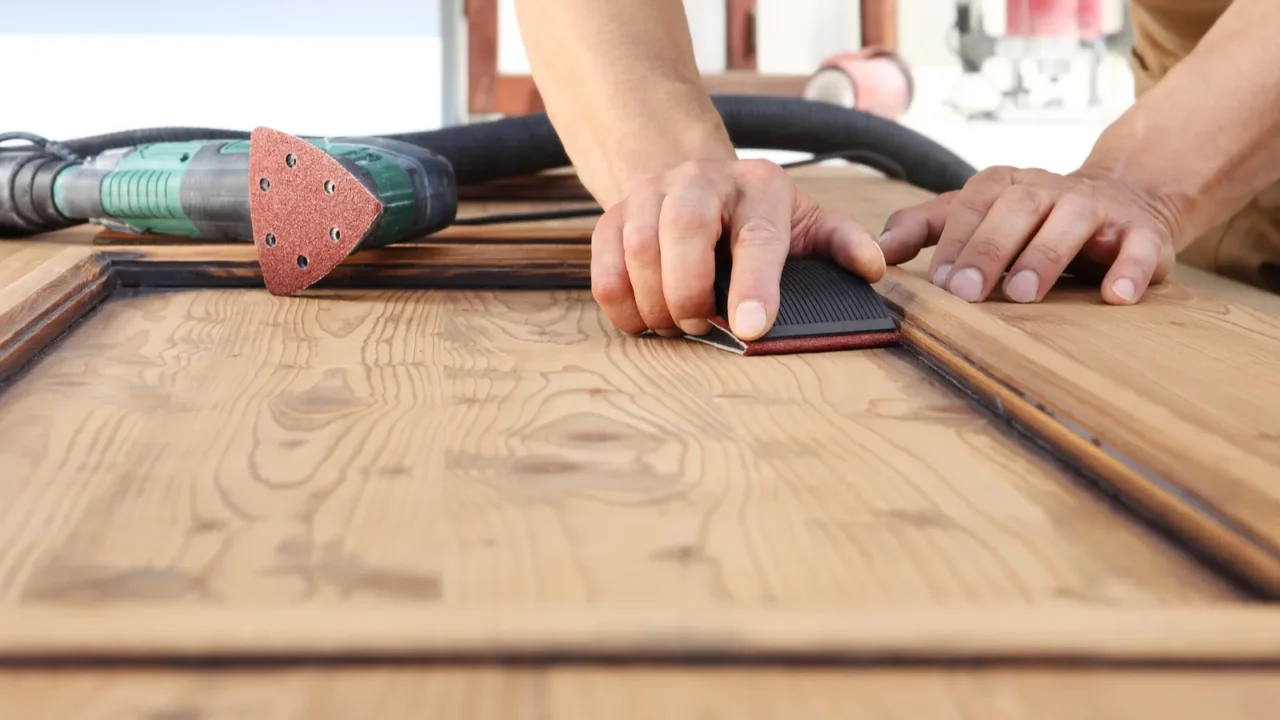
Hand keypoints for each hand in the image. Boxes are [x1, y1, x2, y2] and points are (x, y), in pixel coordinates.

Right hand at [590, 159, 886, 337]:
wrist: (695, 182)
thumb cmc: (757, 218)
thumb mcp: (806, 223)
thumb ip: (840, 242)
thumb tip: (874, 267)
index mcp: (759, 185)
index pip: (756, 236)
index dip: (755, 286)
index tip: (753, 330)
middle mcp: (700, 180)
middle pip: (684, 229)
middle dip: (690, 291)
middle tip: (701, 326)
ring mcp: (650, 195)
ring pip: (637, 249)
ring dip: (656, 302)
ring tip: (678, 325)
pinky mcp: (611, 218)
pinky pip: (602, 268)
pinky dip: (622, 306)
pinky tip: (646, 319)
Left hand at [878, 166, 1179, 304]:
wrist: (1121, 199)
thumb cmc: (1032, 218)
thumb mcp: (977, 214)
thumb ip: (927, 227)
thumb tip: (875, 248)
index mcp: (1006, 185)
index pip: (973, 204)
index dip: (955, 240)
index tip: (939, 280)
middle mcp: (1050, 190)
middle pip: (1017, 209)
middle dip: (989, 248)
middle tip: (967, 292)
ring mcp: (1098, 210)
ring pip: (1072, 222)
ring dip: (1046, 256)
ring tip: (1023, 294)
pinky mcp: (1143, 234)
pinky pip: (1141, 247)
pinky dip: (1131, 269)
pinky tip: (1116, 296)